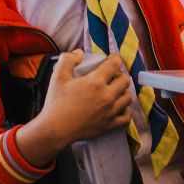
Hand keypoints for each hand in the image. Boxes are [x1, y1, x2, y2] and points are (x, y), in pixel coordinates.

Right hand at [17, 50, 134, 164]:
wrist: (55, 130)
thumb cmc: (56, 103)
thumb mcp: (58, 76)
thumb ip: (68, 59)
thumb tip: (80, 53)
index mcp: (95, 82)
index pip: (115, 64)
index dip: (114, 59)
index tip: (110, 61)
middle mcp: (107, 96)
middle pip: (125, 80)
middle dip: (119, 75)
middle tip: (110, 77)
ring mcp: (110, 112)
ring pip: (128, 98)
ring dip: (122, 92)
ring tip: (113, 92)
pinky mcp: (109, 125)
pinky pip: (127, 117)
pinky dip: (125, 111)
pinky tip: (118, 108)